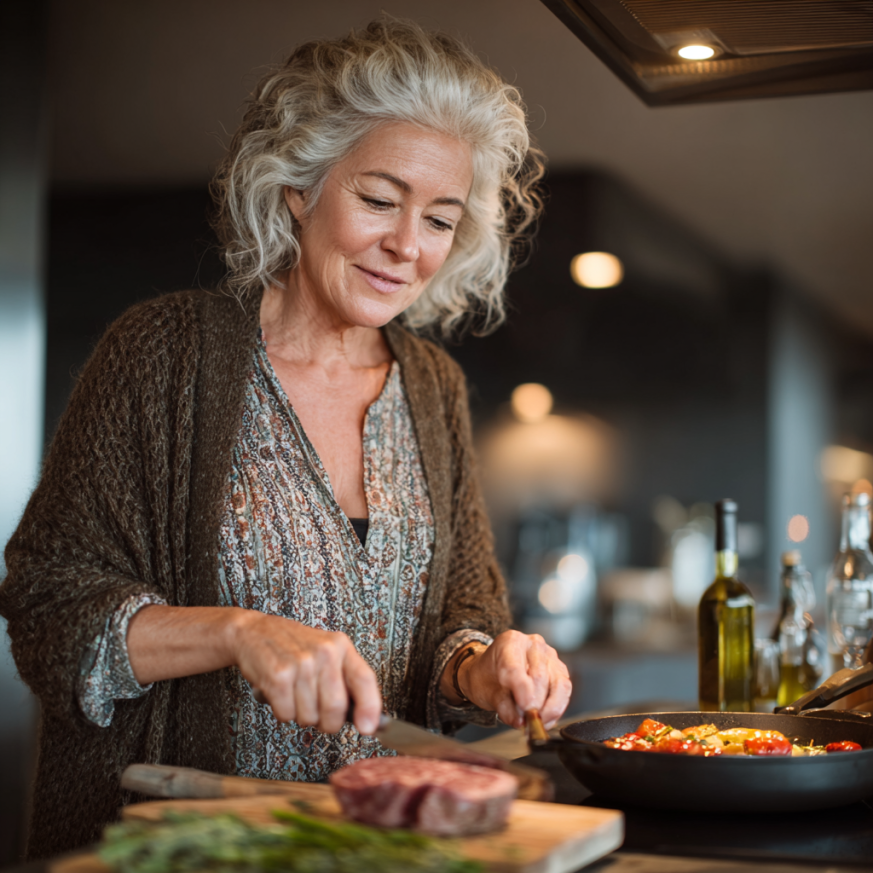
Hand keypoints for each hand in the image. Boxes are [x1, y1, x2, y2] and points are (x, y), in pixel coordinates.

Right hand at [230, 610, 381, 734]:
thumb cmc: (292, 646)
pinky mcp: (279, 676)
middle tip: (316, 711)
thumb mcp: (325, 651)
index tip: (368, 728)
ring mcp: (302, 663)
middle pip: (336, 708)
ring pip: (310, 717)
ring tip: (294, 692)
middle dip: (326, 722)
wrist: (254, 631)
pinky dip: (282, 711)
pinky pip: (287, 715)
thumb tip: (365, 717)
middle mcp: (324, 652)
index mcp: (341, 646)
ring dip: (300, 714)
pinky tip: (280, 692)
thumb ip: (345, 678)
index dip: (370, 708)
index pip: (364, 679)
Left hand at [452, 631, 571, 729]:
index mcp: (510, 642)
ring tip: (537, 723)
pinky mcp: (560, 669)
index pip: (515, 667)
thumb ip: (504, 708)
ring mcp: (550, 655)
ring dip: (549, 709)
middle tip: (527, 722)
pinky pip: (565, 690)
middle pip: (539, 676)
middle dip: (535, 704)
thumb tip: (520, 721)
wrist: (493, 672)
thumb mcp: (487, 693)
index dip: (522, 690)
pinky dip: (556, 709)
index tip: (525, 709)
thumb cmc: (488, 678)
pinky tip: (546, 719)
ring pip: (559, 684)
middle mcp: (533, 644)